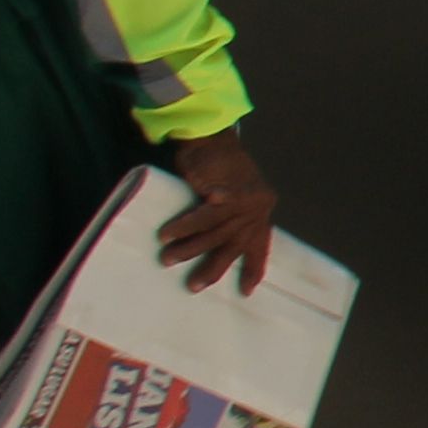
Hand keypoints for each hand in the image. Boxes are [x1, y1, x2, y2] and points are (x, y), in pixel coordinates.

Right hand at [156, 130, 276, 294]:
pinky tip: (167, 234)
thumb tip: (209, 245)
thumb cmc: (217, 166)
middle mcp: (258, 209)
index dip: (253, 269)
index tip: (247, 291)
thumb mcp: (232, 193)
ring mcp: (246, 201)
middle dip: (214, 267)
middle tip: (194, 286)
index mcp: (261, 211)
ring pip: (216, 234)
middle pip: (234, 245)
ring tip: (168, 258)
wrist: (212, 136)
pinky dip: (183, 227)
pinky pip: (203, 217)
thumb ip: (230, 216)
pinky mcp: (228, 192)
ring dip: (189, 248)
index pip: (260, 245)